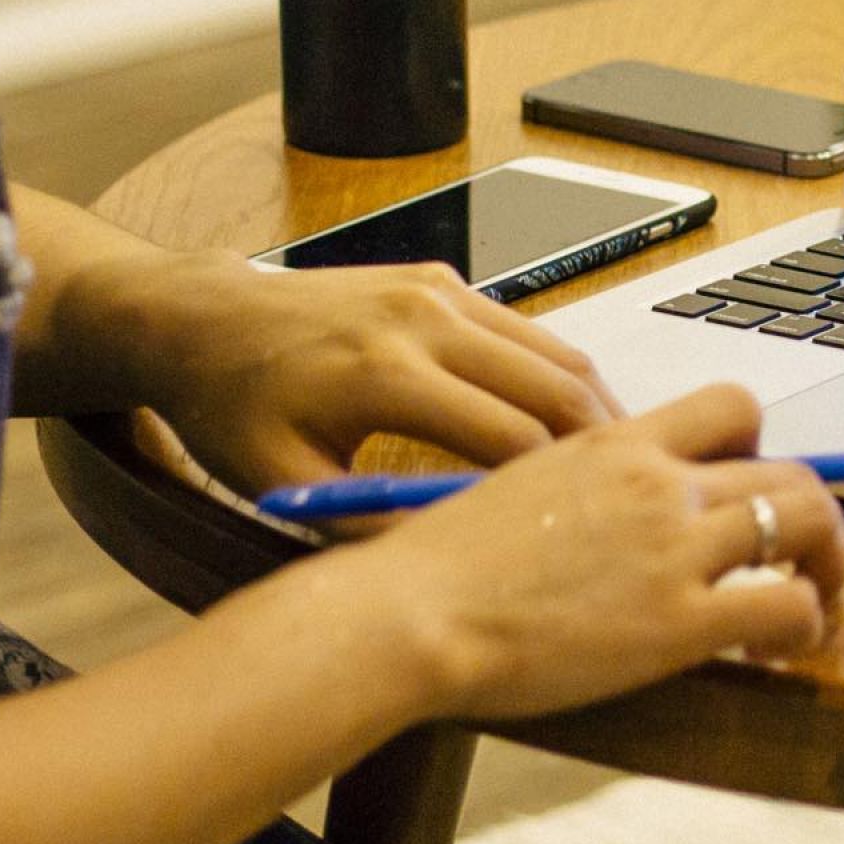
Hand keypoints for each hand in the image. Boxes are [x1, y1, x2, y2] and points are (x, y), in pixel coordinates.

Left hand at [128, 255, 626, 498]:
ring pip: (555, 352)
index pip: (512, 440)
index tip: (587, 537)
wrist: (205, 320)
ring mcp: (440, 291)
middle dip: (604, 449)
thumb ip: (371, 525)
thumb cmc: (234, 410)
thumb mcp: (285, 486)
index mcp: (385, 374)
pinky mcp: (443, 279)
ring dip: (594, 409)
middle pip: (555, 388)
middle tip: (638, 503)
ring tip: (617, 469)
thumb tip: (458, 564)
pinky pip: (525, 331)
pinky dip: (558, 377)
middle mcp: (424, 320)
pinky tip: (566, 424)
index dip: (558, 495)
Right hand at [361, 382, 843, 720]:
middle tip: (800, 557)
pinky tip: (774, 651)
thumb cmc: (436, 565)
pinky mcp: (680, 620)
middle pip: (787, 469)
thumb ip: (577, 485)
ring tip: (810, 599)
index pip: (731, 405)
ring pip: (808, 521)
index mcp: (617, 443)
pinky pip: (788, 604)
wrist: (410, 612)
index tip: (750, 483)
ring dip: (827, 561)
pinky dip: (803, 624)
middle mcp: (658, 482)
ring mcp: (675, 548)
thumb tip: (595, 511)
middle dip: (811, 513)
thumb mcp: (516, 487)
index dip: (761, 444)